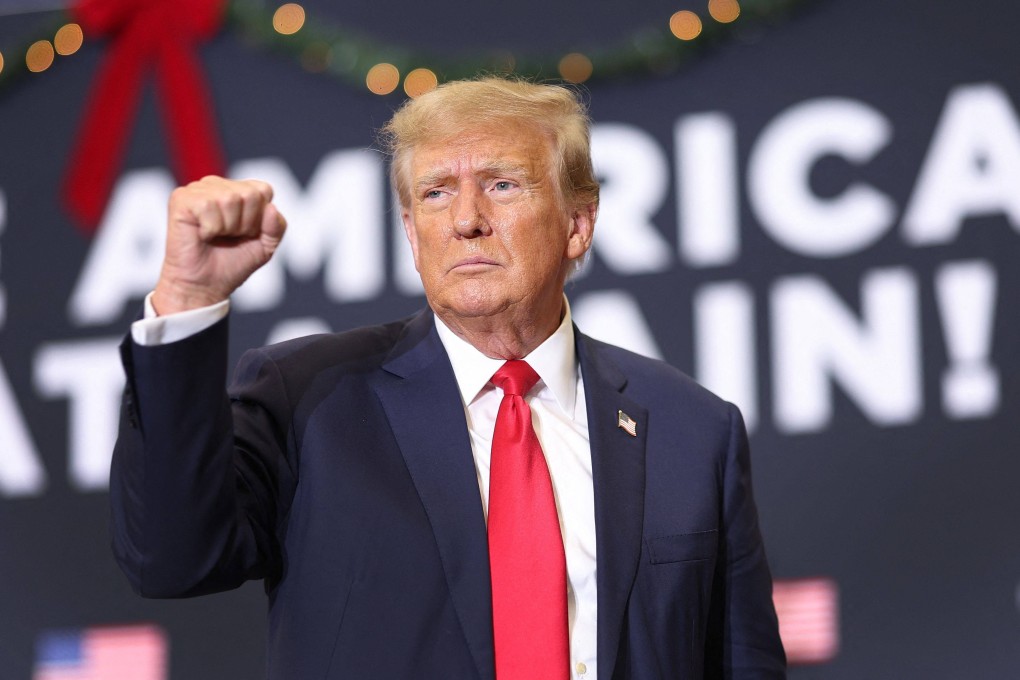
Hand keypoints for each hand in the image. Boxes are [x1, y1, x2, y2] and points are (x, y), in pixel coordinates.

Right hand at [152, 176, 286, 314]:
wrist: (205, 285)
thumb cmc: (232, 264)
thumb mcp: (266, 246)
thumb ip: (277, 226)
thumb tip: (271, 207)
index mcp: (238, 190)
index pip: (264, 190)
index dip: (260, 219)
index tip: (246, 234)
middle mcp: (217, 185)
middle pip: (249, 195)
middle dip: (245, 224)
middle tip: (228, 237)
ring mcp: (198, 189)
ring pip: (229, 199)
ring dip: (227, 227)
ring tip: (215, 236)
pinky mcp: (181, 199)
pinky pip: (208, 206)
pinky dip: (210, 228)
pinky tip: (202, 234)